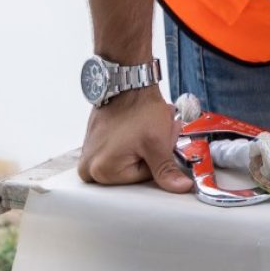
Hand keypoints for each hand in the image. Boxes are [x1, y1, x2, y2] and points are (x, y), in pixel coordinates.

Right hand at [77, 86, 192, 192]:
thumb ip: (167, 170)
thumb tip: (180, 188)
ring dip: (144, 145)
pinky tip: (137, 126)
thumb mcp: (157, 143)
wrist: (127, 82)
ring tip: (147, 126)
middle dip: (151, 151)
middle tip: (155, 131)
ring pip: (129, 159)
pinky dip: (133, 140)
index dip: (159, 156)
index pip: (144, 177)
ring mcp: (89, 156)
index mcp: (102, 172)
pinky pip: (119, 151)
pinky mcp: (93, 145)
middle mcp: (89, 168)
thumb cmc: (139, 110)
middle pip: (134, 170)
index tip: (160, 138)